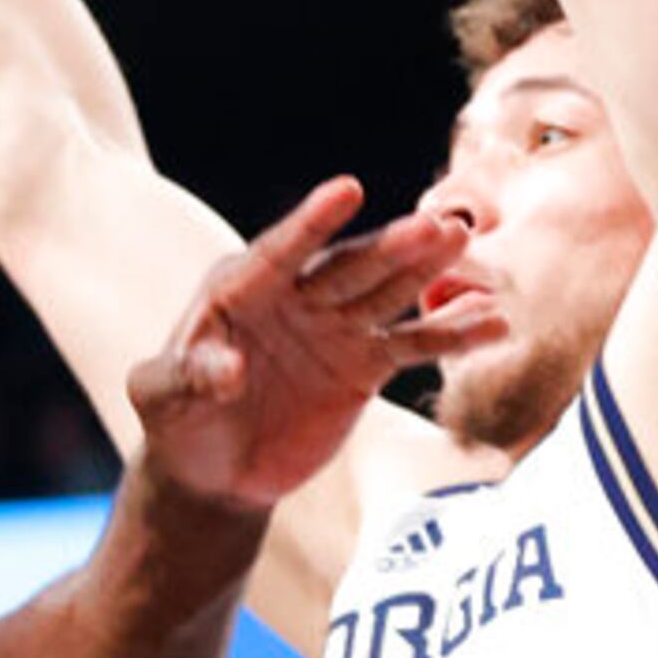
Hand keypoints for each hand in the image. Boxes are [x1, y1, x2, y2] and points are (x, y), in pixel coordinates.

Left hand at [128, 177, 468, 508]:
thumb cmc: (176, 421)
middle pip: (349, 268)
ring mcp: (335, 327)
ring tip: (463, 241)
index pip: (282, 251)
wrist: (213, 467)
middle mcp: (296, 297)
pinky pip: (413, 345)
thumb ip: (188, 379)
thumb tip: (226, 374)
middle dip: (390, 247)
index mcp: (242, 289)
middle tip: (437, 224)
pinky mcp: (364, 364)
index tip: (347, 190)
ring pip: (387, 293)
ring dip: (425, 270)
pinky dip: (453, 336)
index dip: (312, 223)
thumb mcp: (162, 399)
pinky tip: (495, 323)